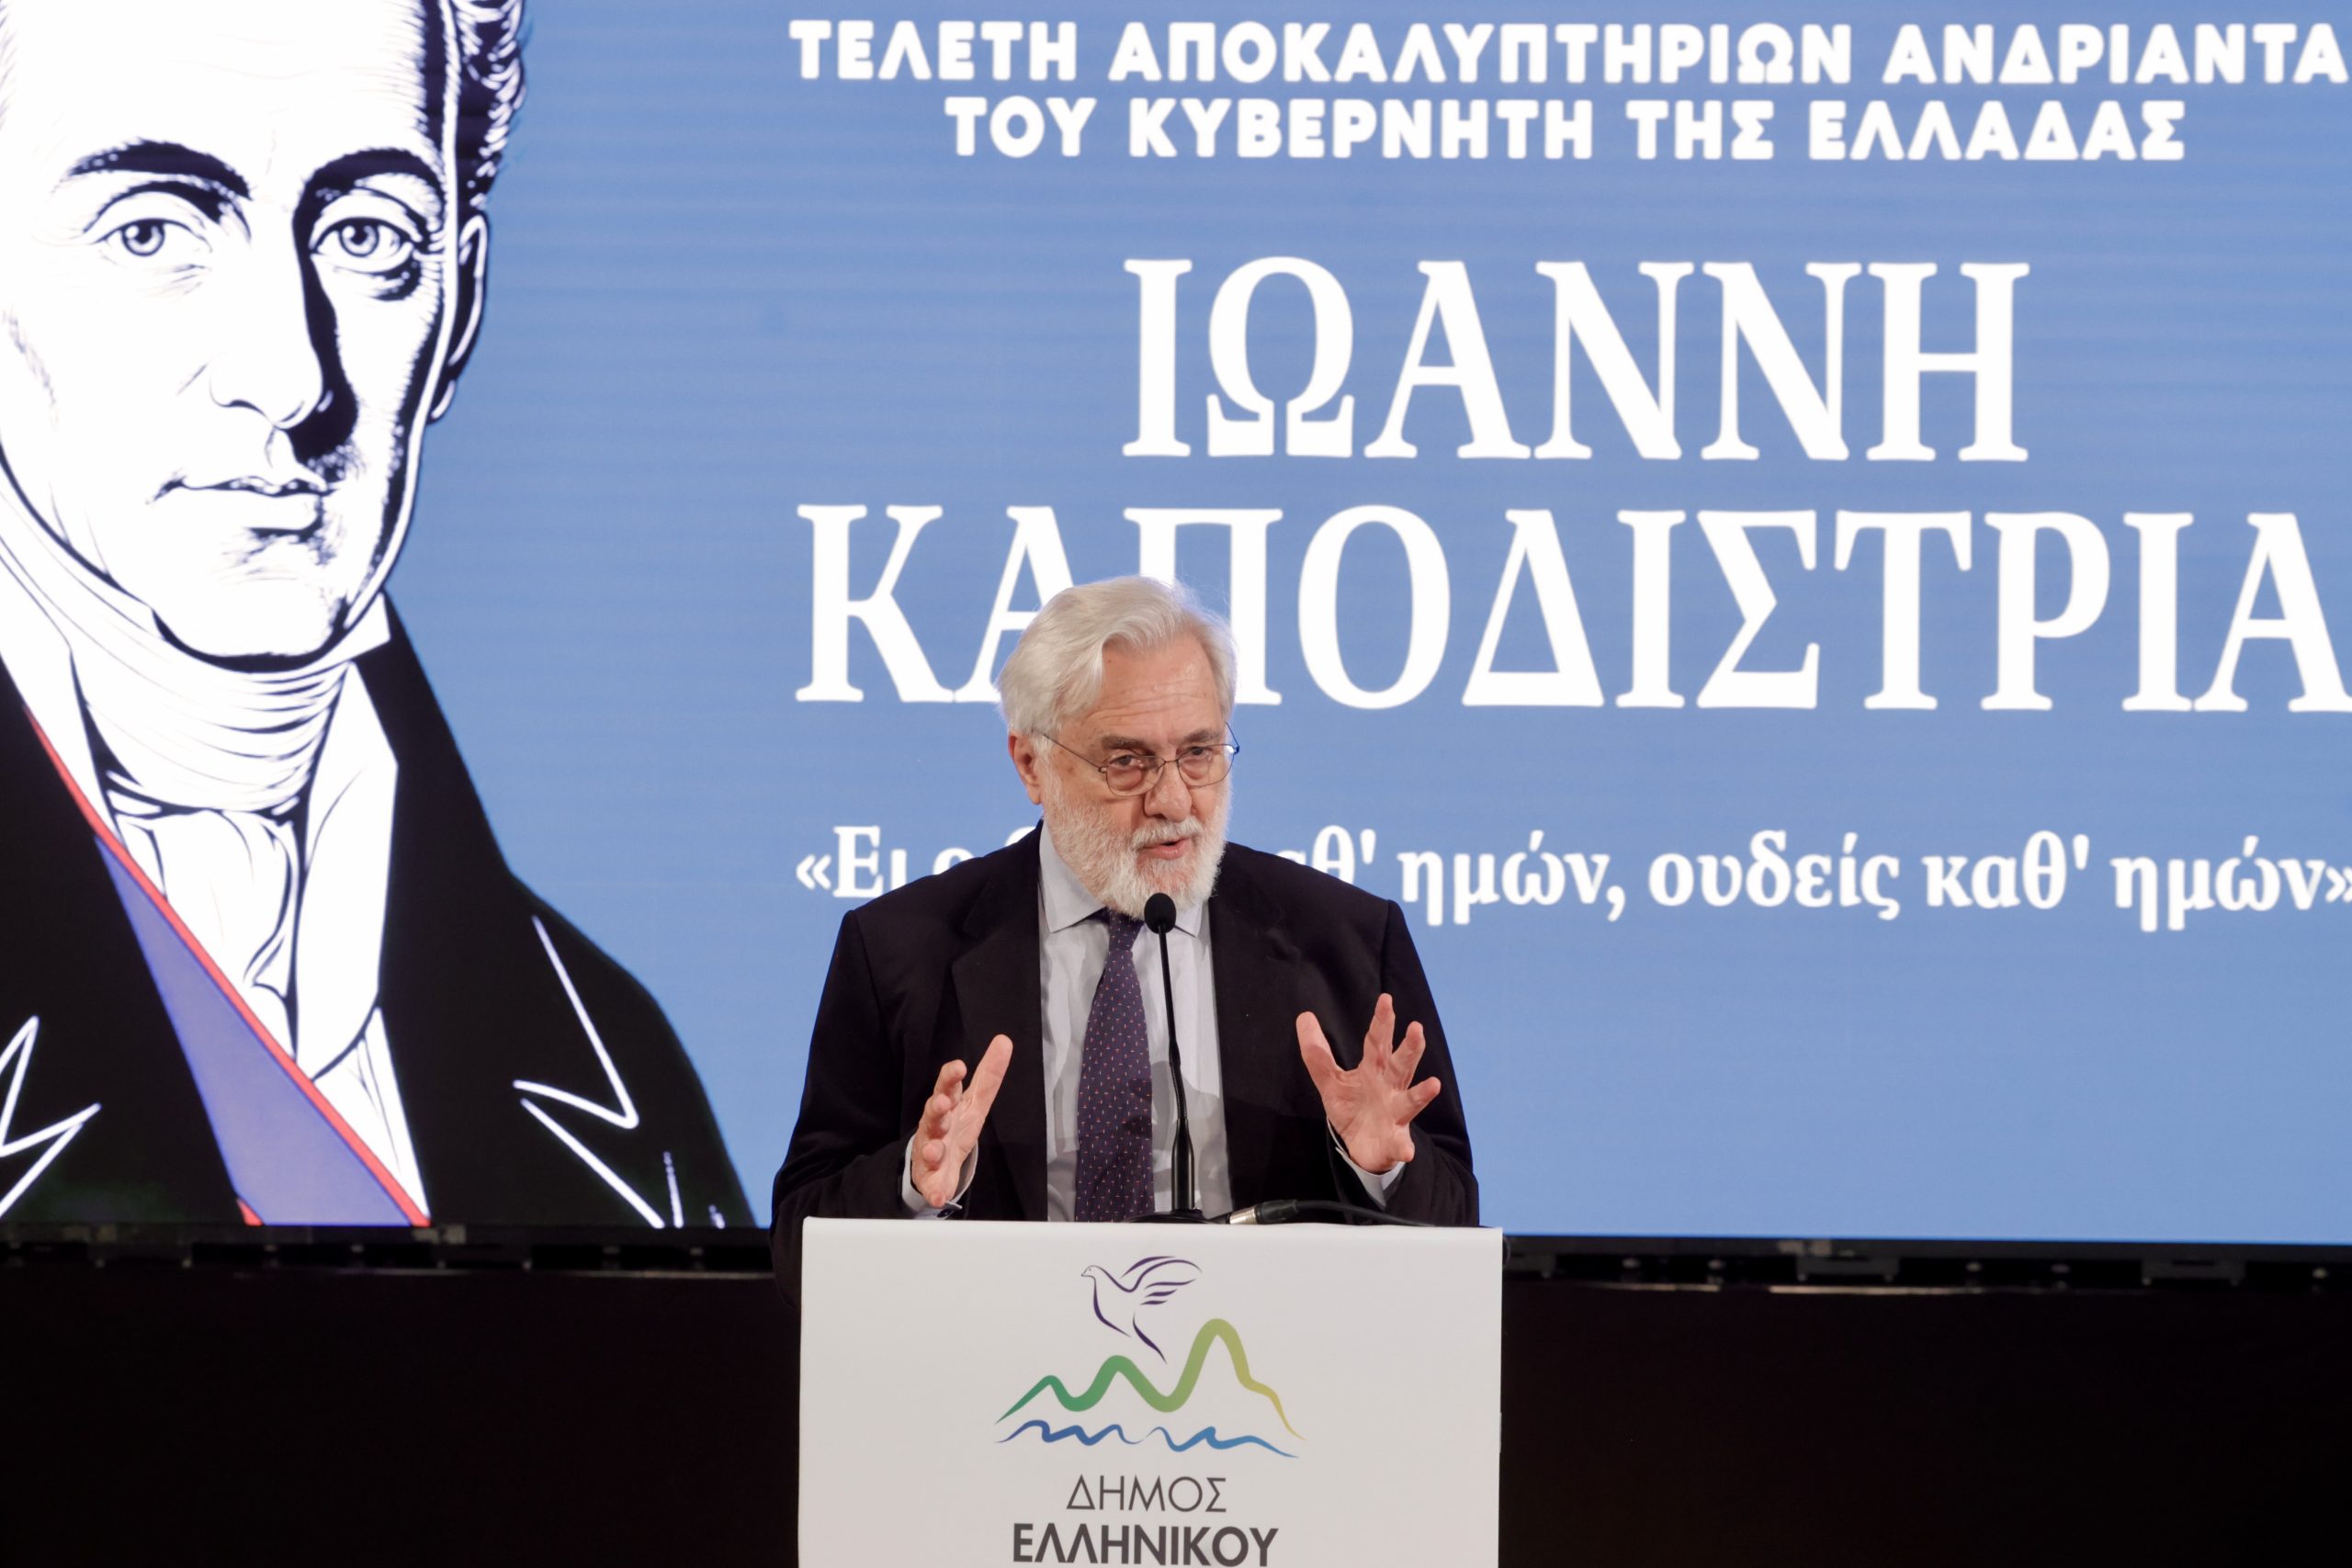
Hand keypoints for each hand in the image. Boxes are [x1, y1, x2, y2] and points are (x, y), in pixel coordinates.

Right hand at [911, 1034, 1011, 1207]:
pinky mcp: (930, 1176)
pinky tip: (938, 1195)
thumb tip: (1005, 1041)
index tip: (959, 1066)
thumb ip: (989, 1074)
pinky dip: (934, 1190)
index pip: (949, 1085)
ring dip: (931, 1148)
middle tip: (942, 1103)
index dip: (951, 1076)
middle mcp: (936, 1124)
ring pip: (928, 1146)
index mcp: (950, 1104)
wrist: (935, 1161)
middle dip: (936, 1107)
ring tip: (936, 1150)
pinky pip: (930, 1184)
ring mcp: (930, 1149)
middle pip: (933, 1113)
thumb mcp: (976, 1101)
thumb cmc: (956, 1124)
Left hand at [1296, 994, 1441, 1175]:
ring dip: (1421, 1094)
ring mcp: (1396, 1114)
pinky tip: (1407, 1150)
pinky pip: (1400, 1144)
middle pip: (1402, 1064)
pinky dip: (1404, 1147)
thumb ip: (1317, 1053)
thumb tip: (1304, 1016)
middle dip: (1410, 1048)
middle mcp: (1390, 1087)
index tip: (1386, 999)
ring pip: (1411, 1100)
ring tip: (1433, 1085)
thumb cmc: (1352, 1106)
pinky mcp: (1394, 1141)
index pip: (1378, 1041)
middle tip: (1416, 1028)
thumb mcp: (1330, 1080)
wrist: (1360, 1146)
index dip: (1382, 1021)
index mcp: (1374, 1069)